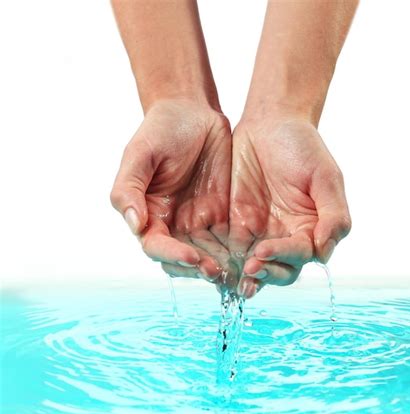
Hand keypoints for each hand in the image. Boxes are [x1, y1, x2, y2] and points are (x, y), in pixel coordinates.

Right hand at [110, 99, 237, 286]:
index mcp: (149, 213)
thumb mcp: (140, 153)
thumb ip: (129, 188)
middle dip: (197, 269)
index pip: (156, 245)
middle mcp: (171, 223)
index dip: (172, 255)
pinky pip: (227, 240)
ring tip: (235, 273)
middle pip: (181, 258)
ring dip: (218, 266)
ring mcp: (197, 220)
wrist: (193, 112)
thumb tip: (134, 224)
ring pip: (206, 254)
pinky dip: (235, 253)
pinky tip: (249, 259)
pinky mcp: (220, 213)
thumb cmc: (161, 129)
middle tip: (217, 272)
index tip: (192, 258)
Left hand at [229, 112, 350, 297]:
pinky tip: (214, 266)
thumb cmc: (303, 146)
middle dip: (265, 273)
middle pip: (279, 268)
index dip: (284, 257)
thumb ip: (332, 215)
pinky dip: (224, 261)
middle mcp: (286, 235)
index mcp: (311, 228)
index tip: (264, 250)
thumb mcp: (325, 176)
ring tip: (231, 280)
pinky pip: (230, 248)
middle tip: (248, 268)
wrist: (270, 123)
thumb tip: (324, 253)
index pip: (300, 254)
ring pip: (254, 265)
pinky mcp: (236, 223)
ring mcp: (260, 231)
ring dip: (245, 276)